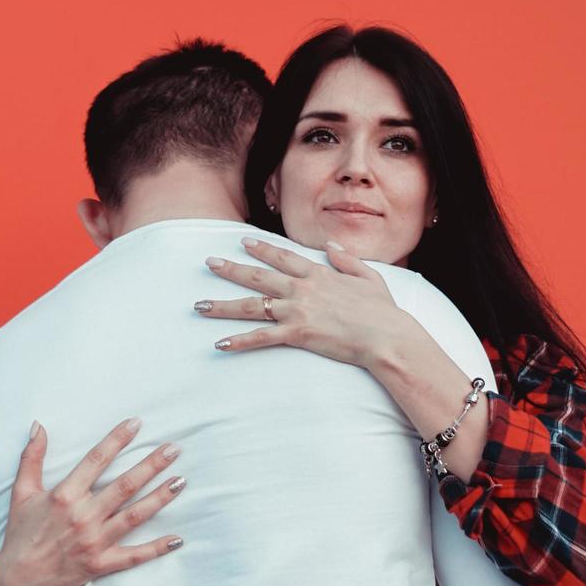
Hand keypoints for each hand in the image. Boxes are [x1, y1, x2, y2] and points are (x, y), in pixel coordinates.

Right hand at [0, 417, 187, 585]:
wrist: (20, 580)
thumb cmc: (21, 534)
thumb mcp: (22, 492)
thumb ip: (32, 458)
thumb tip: (39, 426)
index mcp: (65, 495)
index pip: (97, 460)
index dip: (117, 440)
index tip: (137, 424)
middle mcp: (83, 516)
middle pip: (125, 485)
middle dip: (151, 465)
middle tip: (174, 449)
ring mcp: (95, 541)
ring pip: (135, 515)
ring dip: (160, 498)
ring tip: (180, 481)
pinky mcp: (101, 564)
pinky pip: (134, 556)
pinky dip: (156, 548)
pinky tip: (177, 538)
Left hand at [198, 237, 416, 368]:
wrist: (386, 335)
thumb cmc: (382, 311)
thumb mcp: (369, 277)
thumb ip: (347, 259)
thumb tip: (331, 245)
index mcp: (319, 274)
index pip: (283, 257)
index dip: (261, 248)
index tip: (243, 241)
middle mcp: (303, 289)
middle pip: (259, 277)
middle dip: (231, 269)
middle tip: (208, 263)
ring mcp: (298, 311)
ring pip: (252, 306)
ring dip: (223, 305)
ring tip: (199, 305)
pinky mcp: (297, 334)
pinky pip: (262, 338)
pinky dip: (240, 341)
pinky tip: (220, 344)